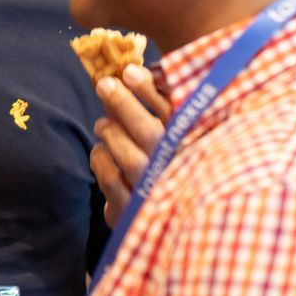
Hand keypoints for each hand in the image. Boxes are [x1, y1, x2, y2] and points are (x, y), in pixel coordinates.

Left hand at [90, 64, 169, 224]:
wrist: (179, 225)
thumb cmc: (176, 170)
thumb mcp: (177, 139)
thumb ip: (163, 107)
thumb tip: (132, 72)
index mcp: (195, 150)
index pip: (174, 115)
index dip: (149, 90)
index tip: (128, 70)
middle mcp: (178, 172)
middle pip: (147, 132)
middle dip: (123, 103)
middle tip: (104, 85)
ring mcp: (157, 194)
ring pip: (125, 154)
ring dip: (109, 132)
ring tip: (102, 124)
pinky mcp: (134, 212)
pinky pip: (109, 178)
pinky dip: (100, 159)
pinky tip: (101, 150)